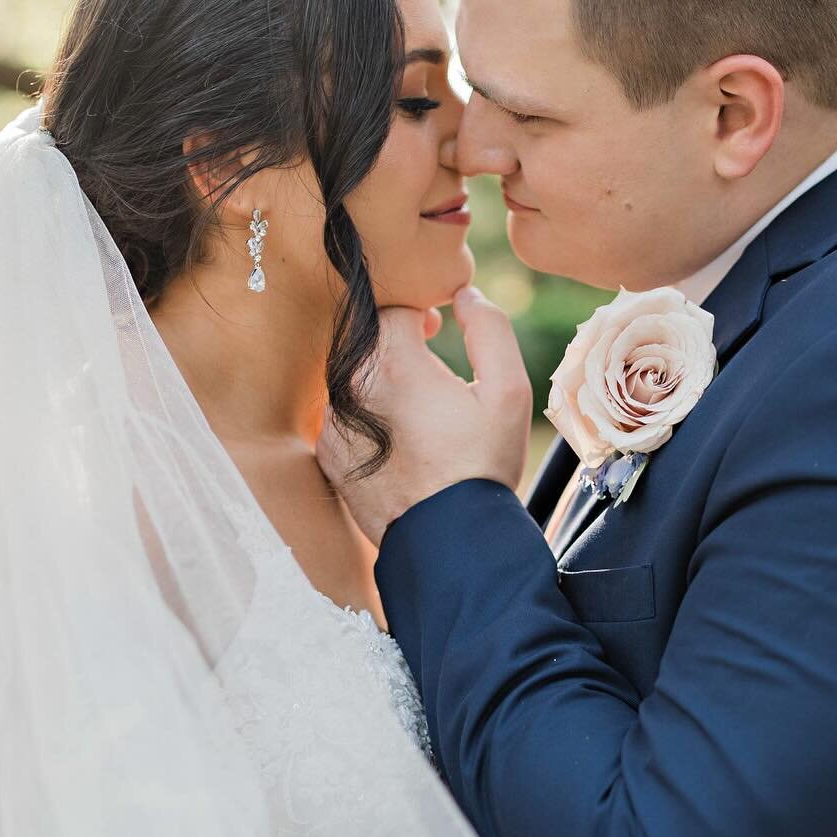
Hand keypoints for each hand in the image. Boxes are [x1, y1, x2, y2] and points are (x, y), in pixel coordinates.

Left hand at [317, 286, 532, 545]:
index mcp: (393, 365)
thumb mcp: (508, 391)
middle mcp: (351, 390)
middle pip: (364, 340)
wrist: (450, 541)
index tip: (436, 326)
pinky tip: (397, 436)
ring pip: (349, 377)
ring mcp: (334, 426)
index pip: (391, 309)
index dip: (417, 310)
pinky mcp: (328, 456)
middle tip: (425, 355)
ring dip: (377, 378)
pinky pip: (340, 416)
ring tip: (414, 402)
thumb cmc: (482, 465)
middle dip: (393, 339)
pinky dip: (364, 414)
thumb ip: (490, 329)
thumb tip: (465, 295)